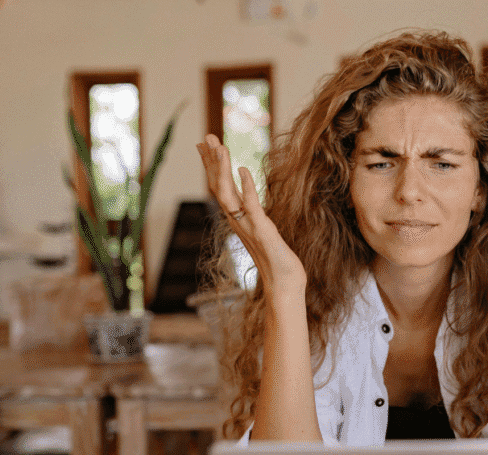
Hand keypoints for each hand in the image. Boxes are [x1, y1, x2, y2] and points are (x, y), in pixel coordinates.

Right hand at [197, 134, 306, 294]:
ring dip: (222, 169)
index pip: (220, 187)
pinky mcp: (262, 230)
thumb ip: (254, 216)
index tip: (204, 145)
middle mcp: (238, 221)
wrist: (284, 284)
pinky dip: (247, 187)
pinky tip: (243, 170)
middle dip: (212, 161)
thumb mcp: (263, 232)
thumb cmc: (277, 261)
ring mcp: (247, 226)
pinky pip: (251, 206)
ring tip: (219, 146)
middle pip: (218, 186)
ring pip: (228, 193)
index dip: (212, 166)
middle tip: (205, 136)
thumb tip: (249, 202)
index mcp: (238, 219)